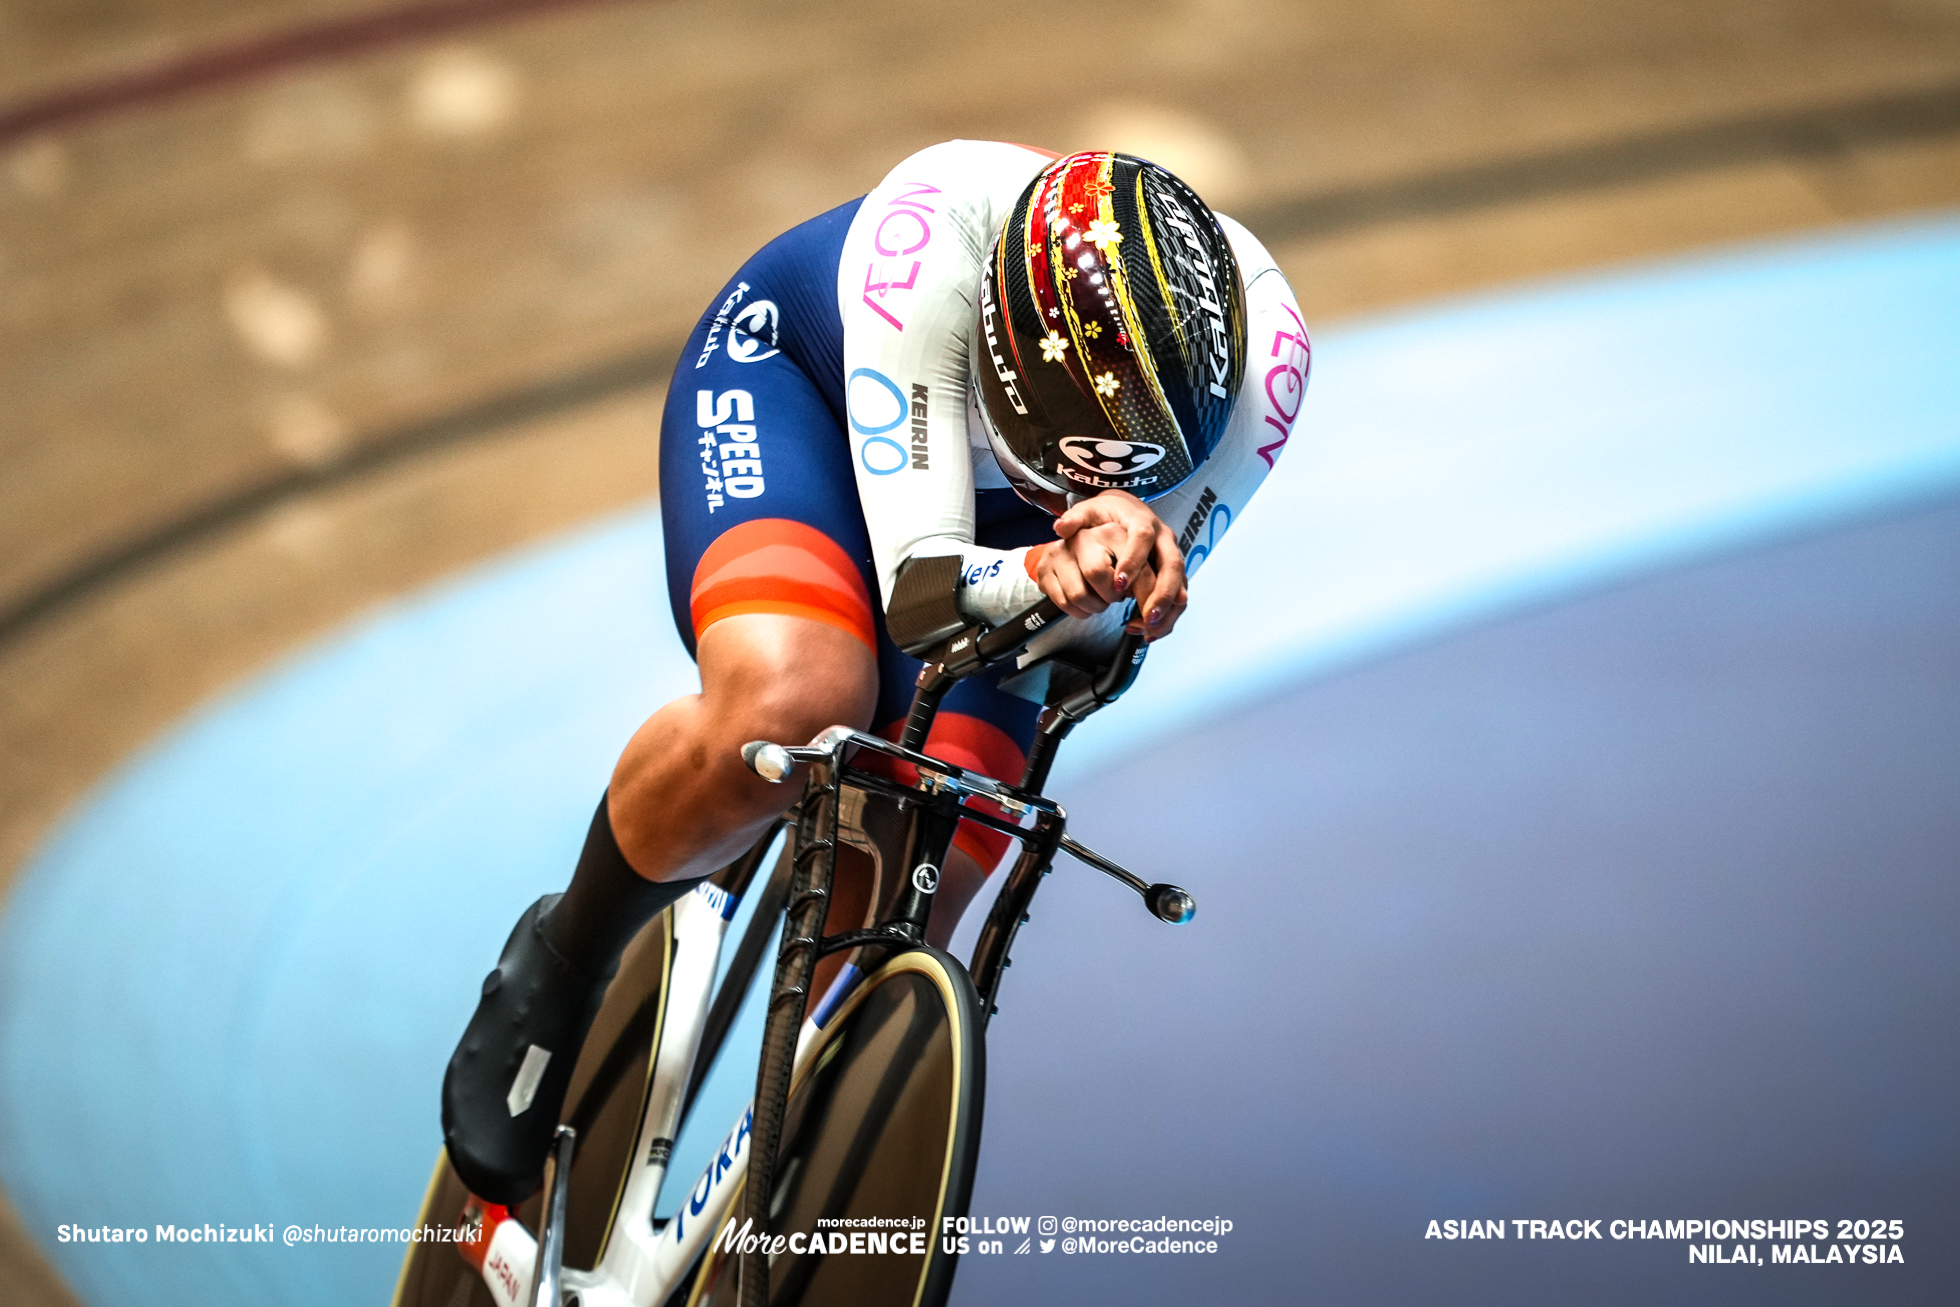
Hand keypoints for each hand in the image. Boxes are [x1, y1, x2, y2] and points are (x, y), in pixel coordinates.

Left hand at [1034, 490, 1188, 639]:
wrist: (1126, 509)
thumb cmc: (1109, 513)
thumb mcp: (1090, 511)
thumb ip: (1076, 518)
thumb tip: (1061, 527)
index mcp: (1142, 522)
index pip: (1142, 538)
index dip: (1133, 561)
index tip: (1118, 584)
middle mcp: (1162, 539)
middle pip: (1172, 565)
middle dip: (1162, 593)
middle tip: (1147, 616)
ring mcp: (1170, 556)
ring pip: (1180, 584)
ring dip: (1168, 609)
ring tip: (1150, 629)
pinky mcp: (1172, 572)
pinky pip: (1177, 596)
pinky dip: (1167, 615)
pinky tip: (1150, 631)